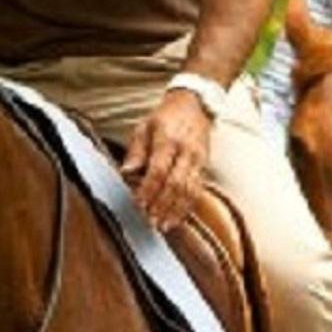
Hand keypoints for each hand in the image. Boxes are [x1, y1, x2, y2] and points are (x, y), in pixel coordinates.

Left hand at [123, 90, 213, 230]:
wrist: (195, 105)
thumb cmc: (165, 117)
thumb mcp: (144, 127)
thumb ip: (136, 151)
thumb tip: (126, 172)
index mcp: (168, 139)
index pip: (158, 169)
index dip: (148, 189)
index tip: (139, 204)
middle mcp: (185, 151)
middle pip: (176, 183)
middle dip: (162, 204)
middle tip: (150, 221)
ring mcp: (198, 160)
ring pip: (189, 190)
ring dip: (176, 210)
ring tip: (163, 225)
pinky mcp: (204, 167)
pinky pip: (197, 190)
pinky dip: (187, 207)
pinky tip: (177, 218)